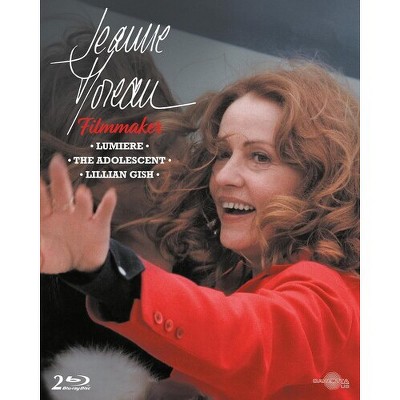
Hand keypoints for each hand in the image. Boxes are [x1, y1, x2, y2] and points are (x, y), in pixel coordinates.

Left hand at [40, 154, 116, 273]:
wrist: (82, 265)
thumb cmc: (58, 256)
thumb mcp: (42, 258)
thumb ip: (34, 253)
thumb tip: (29, 250)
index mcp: (48, 216)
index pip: (41, 200)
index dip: (39, 190)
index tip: (35, 179)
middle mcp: (65, 213)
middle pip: (62, 192)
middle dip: (59, 178)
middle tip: (57, 162)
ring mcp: (83, 218)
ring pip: (82, 203)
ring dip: (82, 198)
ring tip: (82, 192)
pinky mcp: (99, 226)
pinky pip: (104, 213)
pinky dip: (108, 203)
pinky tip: (111, 194)